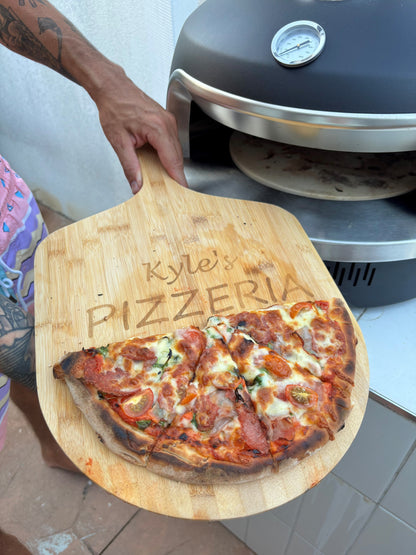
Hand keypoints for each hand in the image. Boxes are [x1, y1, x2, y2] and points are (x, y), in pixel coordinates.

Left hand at [92, 67, 186, 193]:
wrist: (112, 88)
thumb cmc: (114, 107)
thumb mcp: (118, 141)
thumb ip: (129, 166)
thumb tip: (136, 185)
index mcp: (158, 128)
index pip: (173, 160)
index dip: (178, 179)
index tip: (181, 193)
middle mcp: (167, 124)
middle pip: (177, 158)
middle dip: (175, 176)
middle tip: (171, 193)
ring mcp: (169, 122)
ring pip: (176, 151)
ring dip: (172, 167)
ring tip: (166, 183)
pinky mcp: (167, 122)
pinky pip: (172, 144)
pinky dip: (168, 157)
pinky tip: (161, 166)